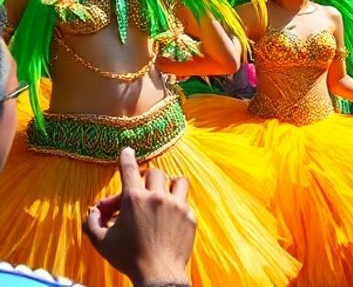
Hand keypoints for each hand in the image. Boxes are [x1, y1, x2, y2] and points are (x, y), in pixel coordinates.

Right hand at [83, 147, 195, 286]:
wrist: (158, 274)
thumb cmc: (128, 258)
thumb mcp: (102, 243)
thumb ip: (92, 223)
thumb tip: (92, 211)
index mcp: (134, 200)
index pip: (129, 171)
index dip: (127, 158)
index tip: (127, 150)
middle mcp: (157, 197)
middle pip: (154, 173)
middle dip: (146, 179)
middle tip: (140, 191)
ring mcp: (176, 205)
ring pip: (176, 180)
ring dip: (168, 185)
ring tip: (162, 195)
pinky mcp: (189, 215)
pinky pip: (185, 200)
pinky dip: (177, 204)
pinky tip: (170, 217)